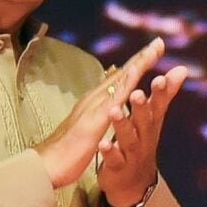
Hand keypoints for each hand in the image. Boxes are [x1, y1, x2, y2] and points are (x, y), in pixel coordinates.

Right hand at [32, 37, 183, 192]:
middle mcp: (96, 99)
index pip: (123, 77)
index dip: (140, 61)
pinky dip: (121, 92)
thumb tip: (111, 99)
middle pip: (122, 74)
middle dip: (142, 57)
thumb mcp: (90, 123)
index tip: (157, 47)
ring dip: (135, 68)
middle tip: (160, 41)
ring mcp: (94, 109)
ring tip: (151, 52)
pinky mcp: (91, 124)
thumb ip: (101, 108)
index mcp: (99, 100)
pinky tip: (133, 82)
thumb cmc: (68, 146)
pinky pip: (109, 106)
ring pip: (118, 84)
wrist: (46, 165)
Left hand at [97, 42, 188, 206]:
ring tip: (114, 112)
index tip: (160, 78)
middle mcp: (144, 136)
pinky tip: (102, 143)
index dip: (160, 93)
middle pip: (144, 121)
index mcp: (151, 122)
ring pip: (128, 138)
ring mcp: (132, 153)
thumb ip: (164, 94)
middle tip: (137, 93)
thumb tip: (182, 69)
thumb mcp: (155, 118)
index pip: (158, 105)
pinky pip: (114, 159)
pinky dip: (109, 152)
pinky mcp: (118, 166)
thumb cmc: (143, 142)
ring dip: (122, 125)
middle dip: (141, 107)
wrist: (135, 183)